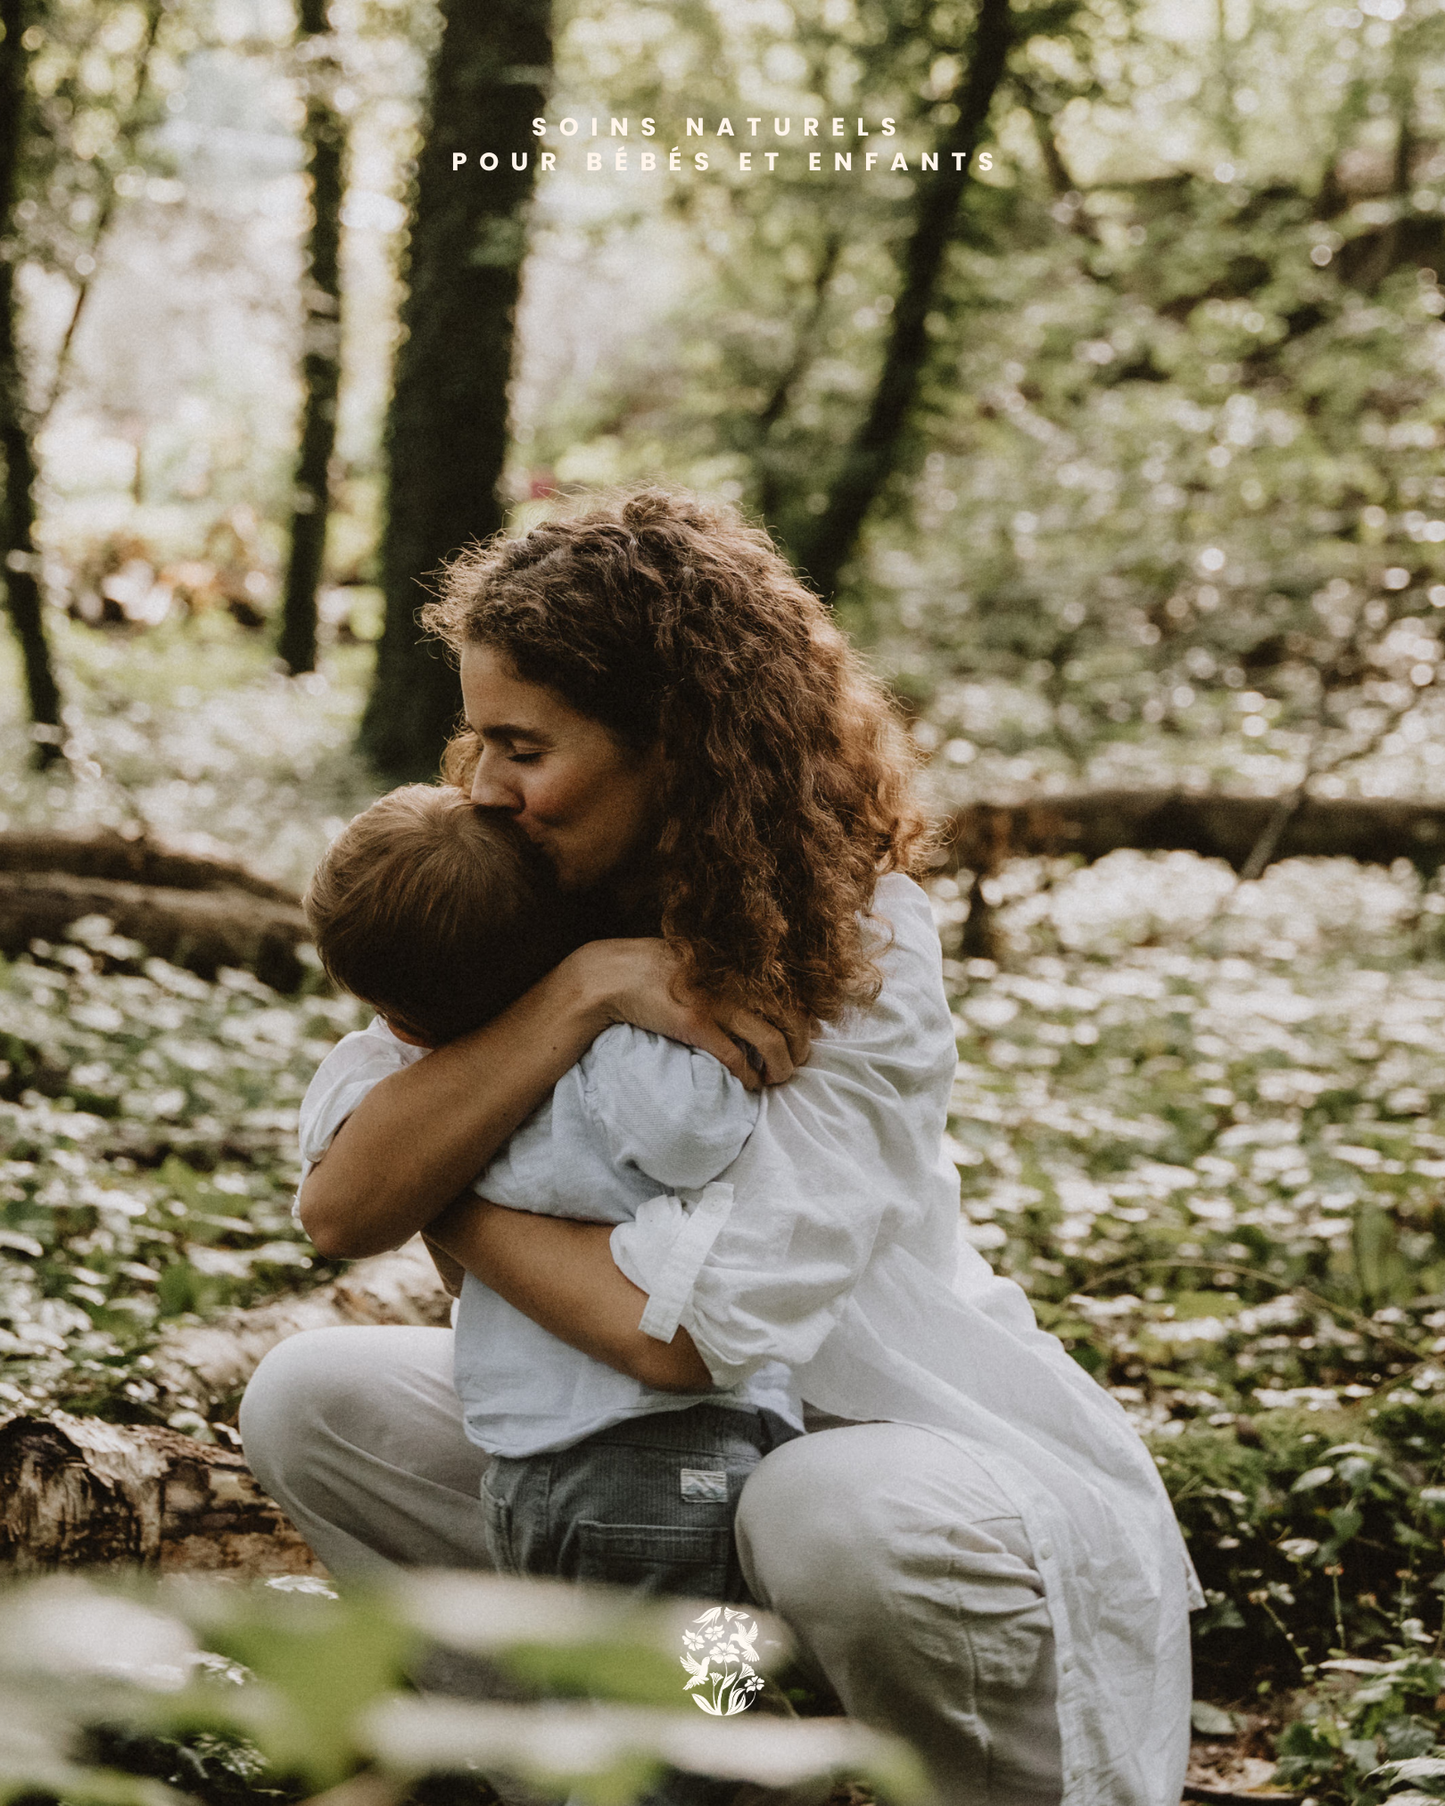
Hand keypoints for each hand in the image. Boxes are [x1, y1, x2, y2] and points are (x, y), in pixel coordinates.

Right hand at [566, 938, 809, 1088]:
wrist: (614, 974)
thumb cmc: (657, 967)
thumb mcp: (702, 961)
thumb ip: (729, 974)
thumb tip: (757, 996)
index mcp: (740, 965)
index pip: (792, 992)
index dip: (805, 1020)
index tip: (801, 1038)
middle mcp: (736, 981)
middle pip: (793, 1017)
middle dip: (800, 1047)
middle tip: (795, 1063)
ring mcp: (718, 1002)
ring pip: (771, 1041)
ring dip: (781, 1067)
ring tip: (776, 1079)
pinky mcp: (696, 1024)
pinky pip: (735, 1057)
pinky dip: (749, 1076)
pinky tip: (750, 1084)